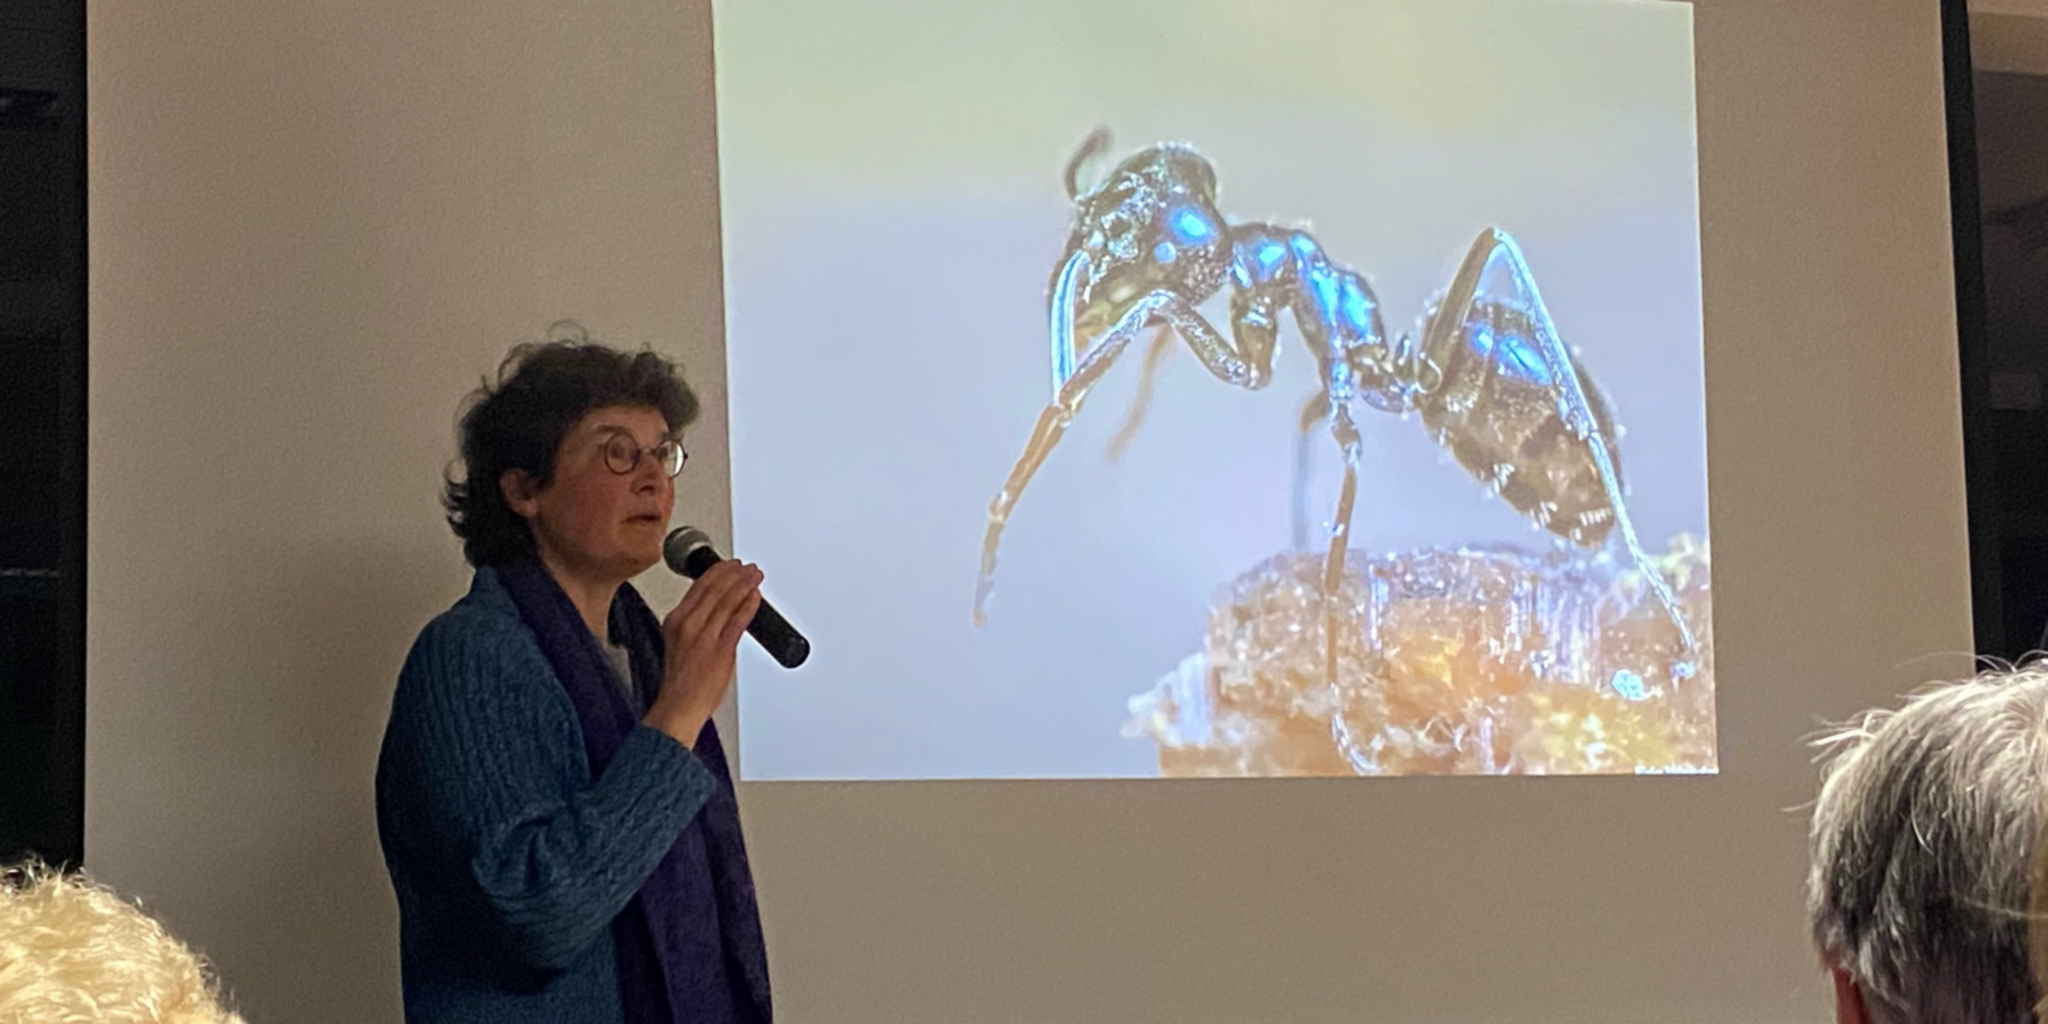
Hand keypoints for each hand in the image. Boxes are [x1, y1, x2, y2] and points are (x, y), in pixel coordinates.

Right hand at [645, 559, 762, 747]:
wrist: (678, 706)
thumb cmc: (680, 681)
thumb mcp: (679, 643)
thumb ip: (695, 624)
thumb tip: (717, 610)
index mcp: (675, 620)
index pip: (699, 586)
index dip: (718, 571)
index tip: (729, 564)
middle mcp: (688, 624)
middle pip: (715, 588)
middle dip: (734, 573)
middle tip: (747, 567)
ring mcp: (705, 636)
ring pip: (728, 600)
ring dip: (745, 583)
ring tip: (756, 576)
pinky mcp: (721, 649)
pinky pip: (738, 620)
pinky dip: (749, 604)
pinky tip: (756, 597)